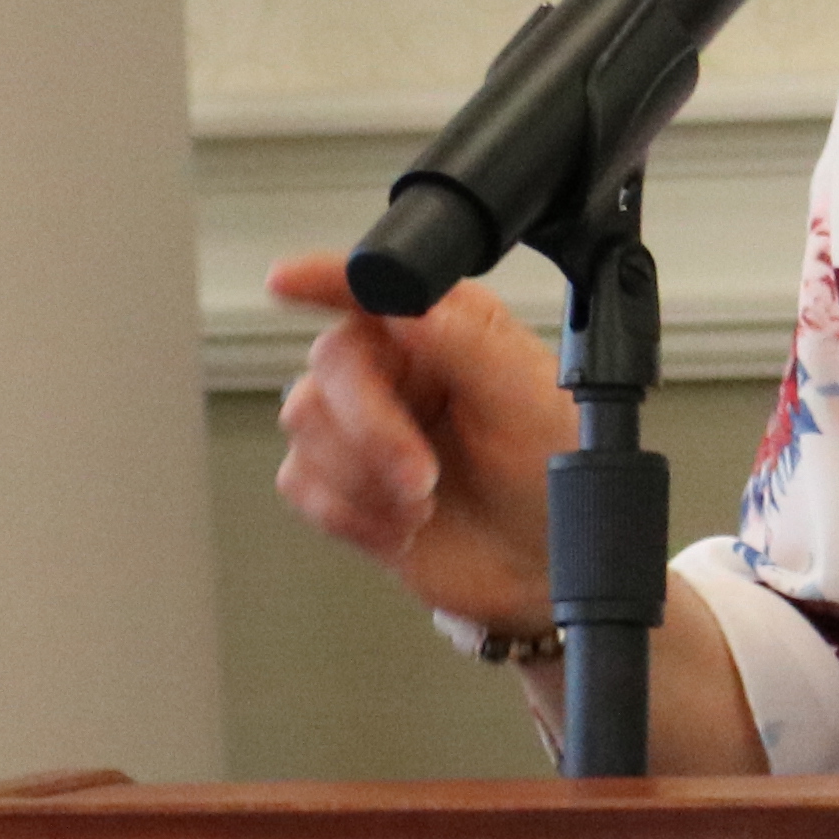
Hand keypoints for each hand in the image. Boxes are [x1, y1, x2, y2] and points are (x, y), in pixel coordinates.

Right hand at [264, 252, 569, 632]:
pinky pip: (299, 480)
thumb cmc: (551, 470)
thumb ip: (469, 345)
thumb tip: (413, 308)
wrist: (541, 561)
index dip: (322, 278)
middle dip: (372, 427)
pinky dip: (349, 512)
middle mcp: (395, 366)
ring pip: (305, 421)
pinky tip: (400, 524)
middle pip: (331, 363)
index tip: (286, 281)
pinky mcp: (341, 480)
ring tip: (422, 501)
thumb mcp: (527, 400)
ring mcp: (363, 424)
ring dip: (363, 475)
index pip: (372, 286)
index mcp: (442, 326)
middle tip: (420, 475)